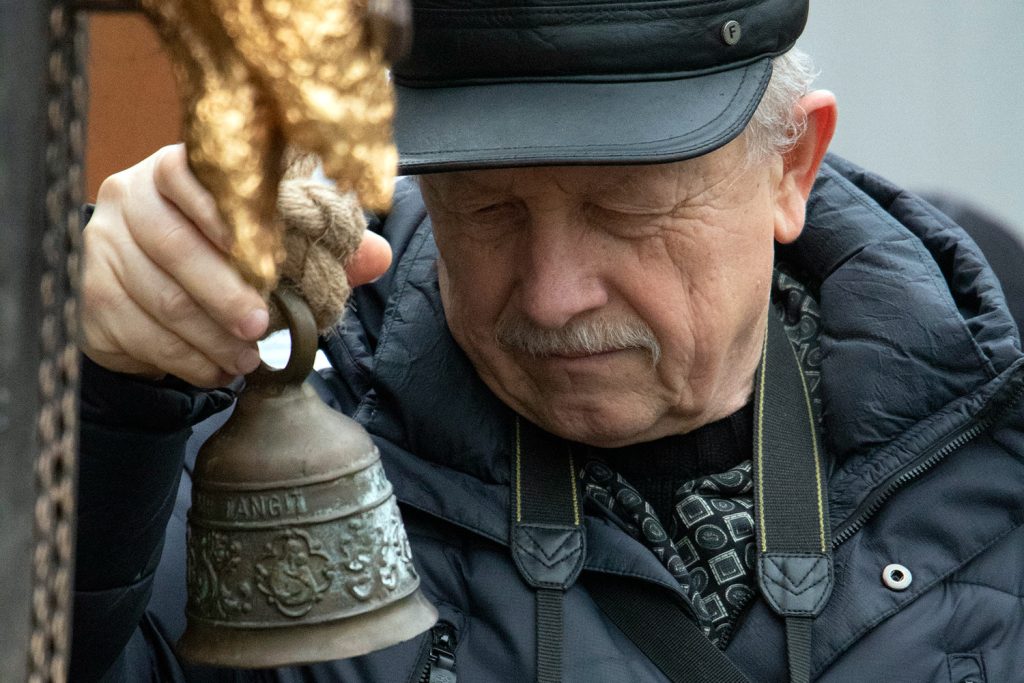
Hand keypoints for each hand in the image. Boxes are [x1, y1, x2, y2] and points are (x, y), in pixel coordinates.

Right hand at [82, 144, 391, 387]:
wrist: (152, 300)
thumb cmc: (224, 259)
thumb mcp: (275, 246)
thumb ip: (324, 246)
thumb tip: (378, 255)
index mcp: (175, 172)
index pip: (190, 174)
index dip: (225, 213)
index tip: (264, 255)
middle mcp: (129, 199)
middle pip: (174, 244)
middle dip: (224, 291)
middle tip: (261, 325)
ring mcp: (103, 247)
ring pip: (158, 297)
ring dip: (210, 336)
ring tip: (247, 359)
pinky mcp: (90, 297)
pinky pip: (139, 334)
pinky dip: (185, 359)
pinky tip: (216, 369)